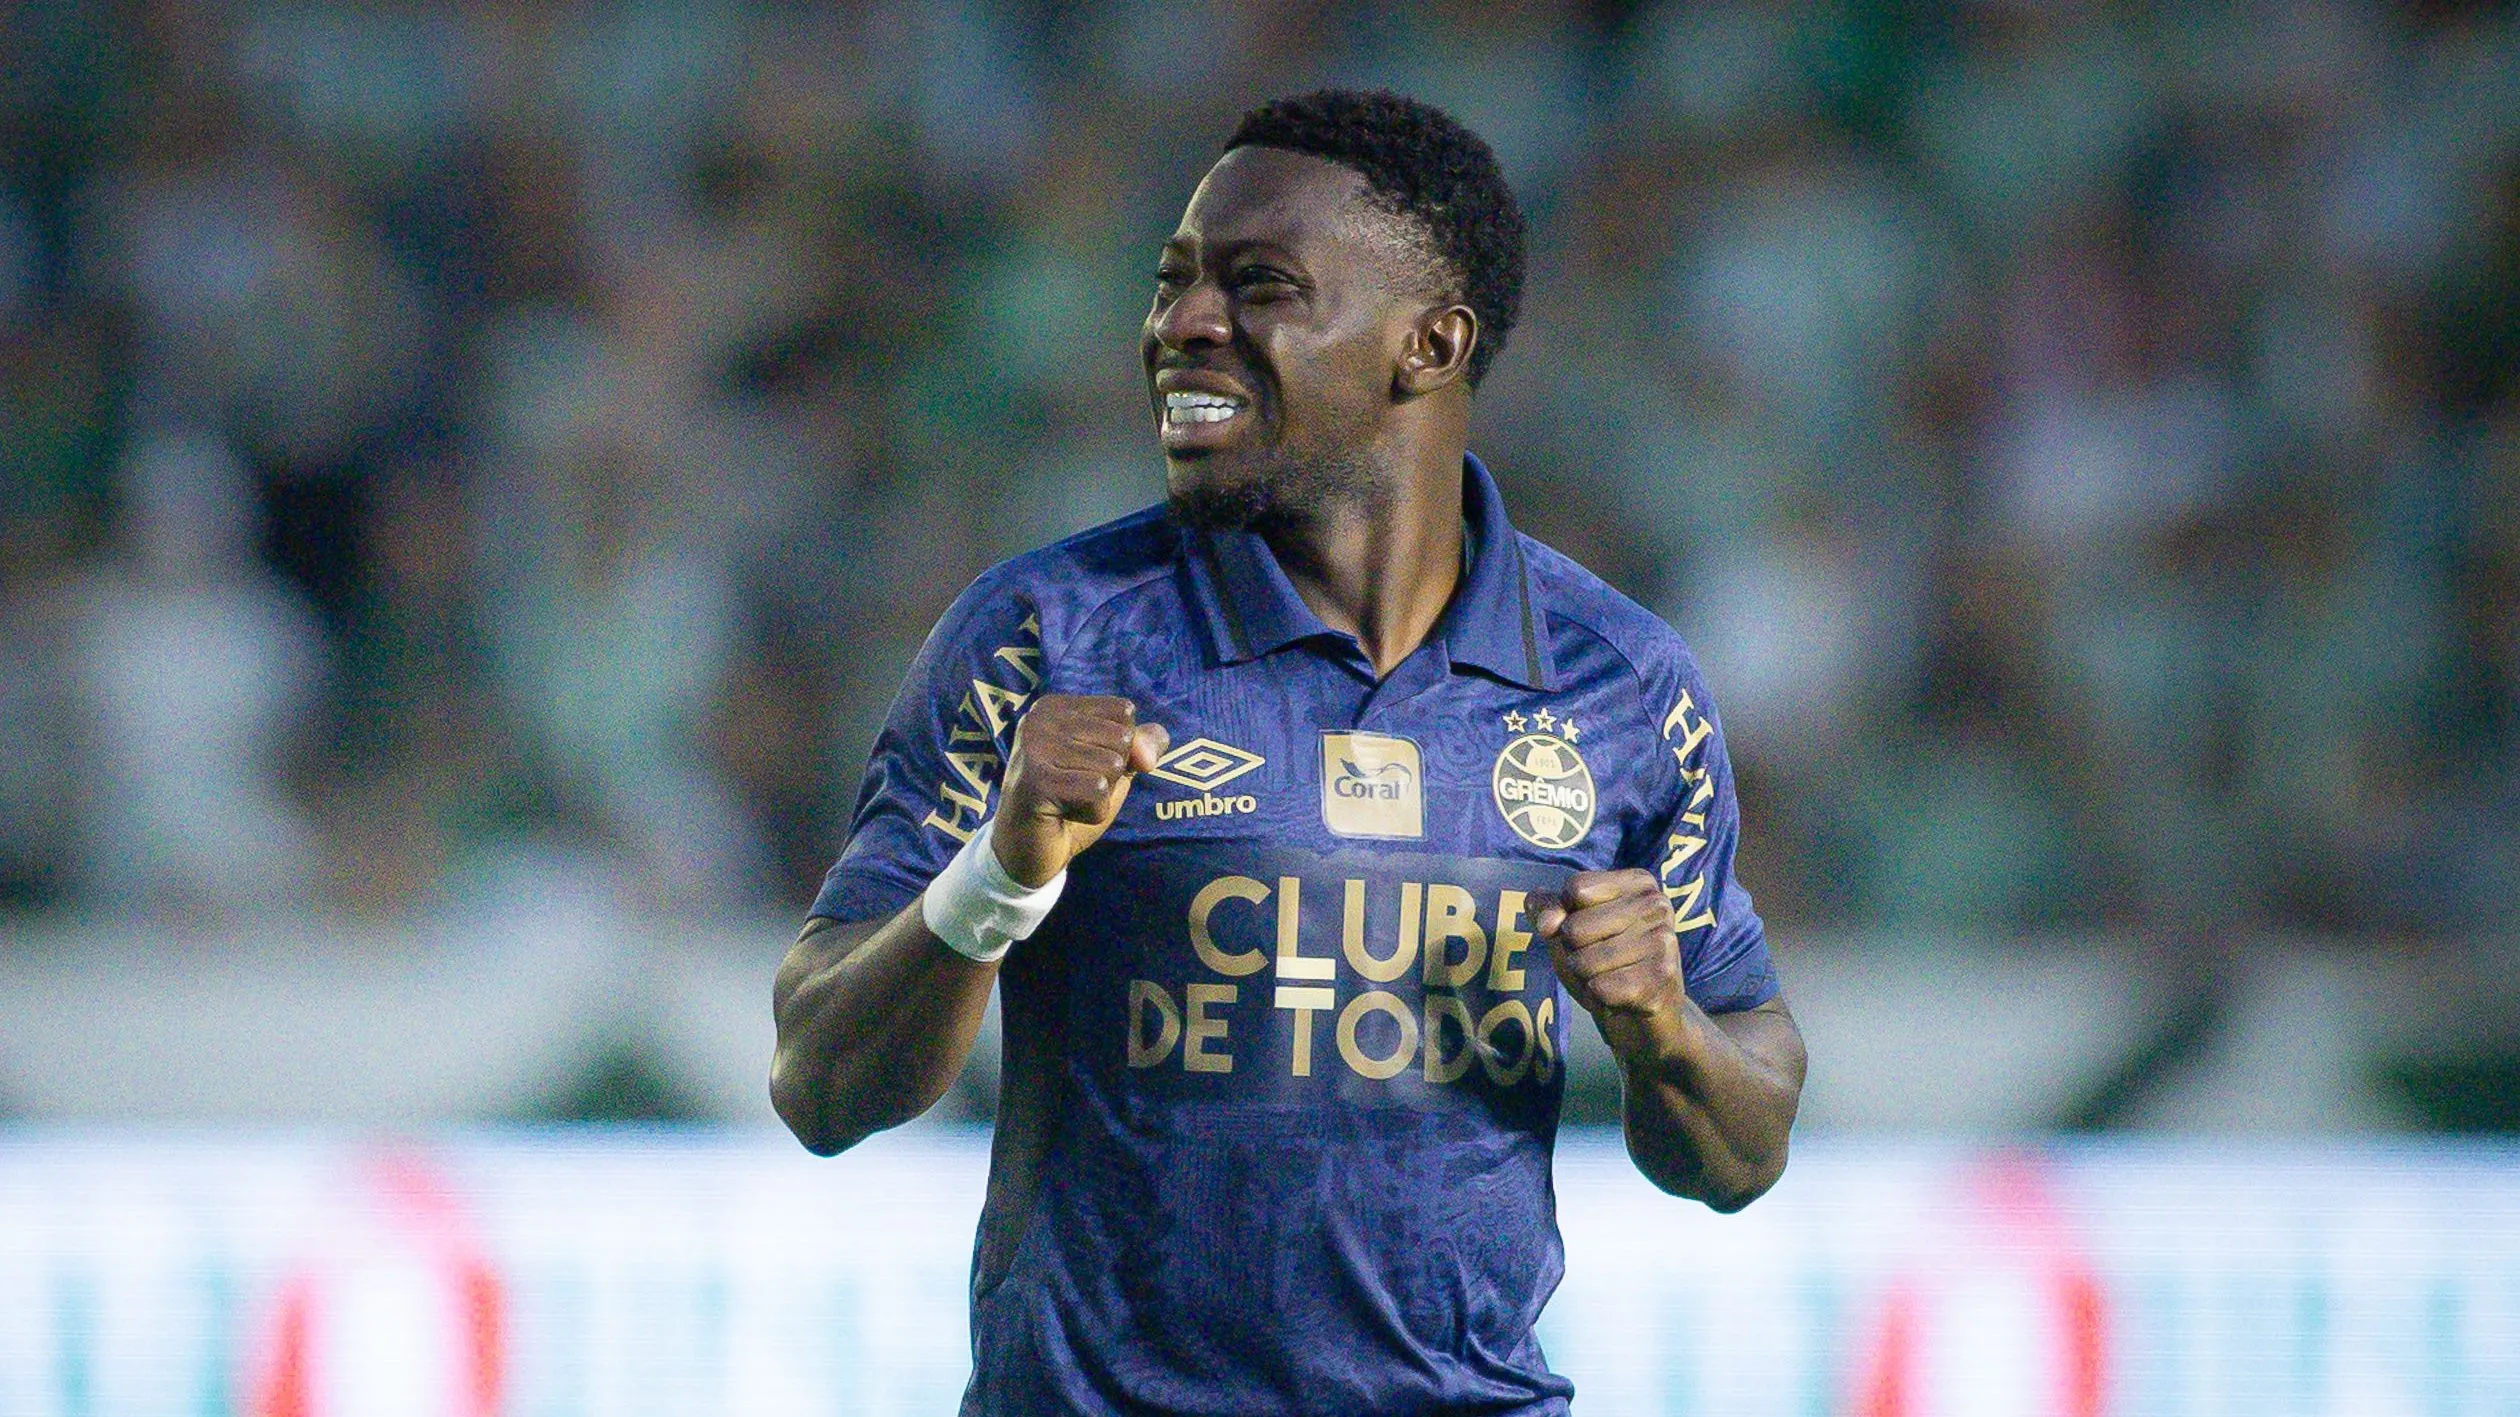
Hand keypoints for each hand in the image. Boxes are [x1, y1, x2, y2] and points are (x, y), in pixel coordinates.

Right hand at [992, 695, 1168, 887]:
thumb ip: (1140, 746)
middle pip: (1121, 738)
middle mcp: (1039, 718)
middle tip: (1073, 789)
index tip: (1081, 767)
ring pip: (1112, 765)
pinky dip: (1092, 812)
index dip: (1118, 749)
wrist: (1026, 852)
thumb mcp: (1112, 767)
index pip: (1124, 712)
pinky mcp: (1036, 780)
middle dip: (1111, 775)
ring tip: (1066, 801)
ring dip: (1100, 796)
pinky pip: (1098, 791)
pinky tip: (1063, 814)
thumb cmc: (1070, 803)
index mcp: (1054, 706)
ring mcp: (1034, 747)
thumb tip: (1148, 755)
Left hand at [1536, 869, 1688, 1059]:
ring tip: (1608, 978)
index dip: (1564, 916)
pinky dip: (1599, 997)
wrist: (1638, 1016)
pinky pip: (1601, 987)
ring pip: (1585, 962)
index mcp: (1638, 883)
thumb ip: (1547, 909)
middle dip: (1574, 952)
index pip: (1575, 889)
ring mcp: (1663, 941)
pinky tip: (1619, 996)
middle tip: (1599, 961)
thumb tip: (1547, 922)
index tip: (1585, 930)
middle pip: (1576, 928)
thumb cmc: (1602, 960)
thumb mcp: (1569, 927)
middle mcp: (1656, 905)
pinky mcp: (1662, 977)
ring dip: (1586, 978)